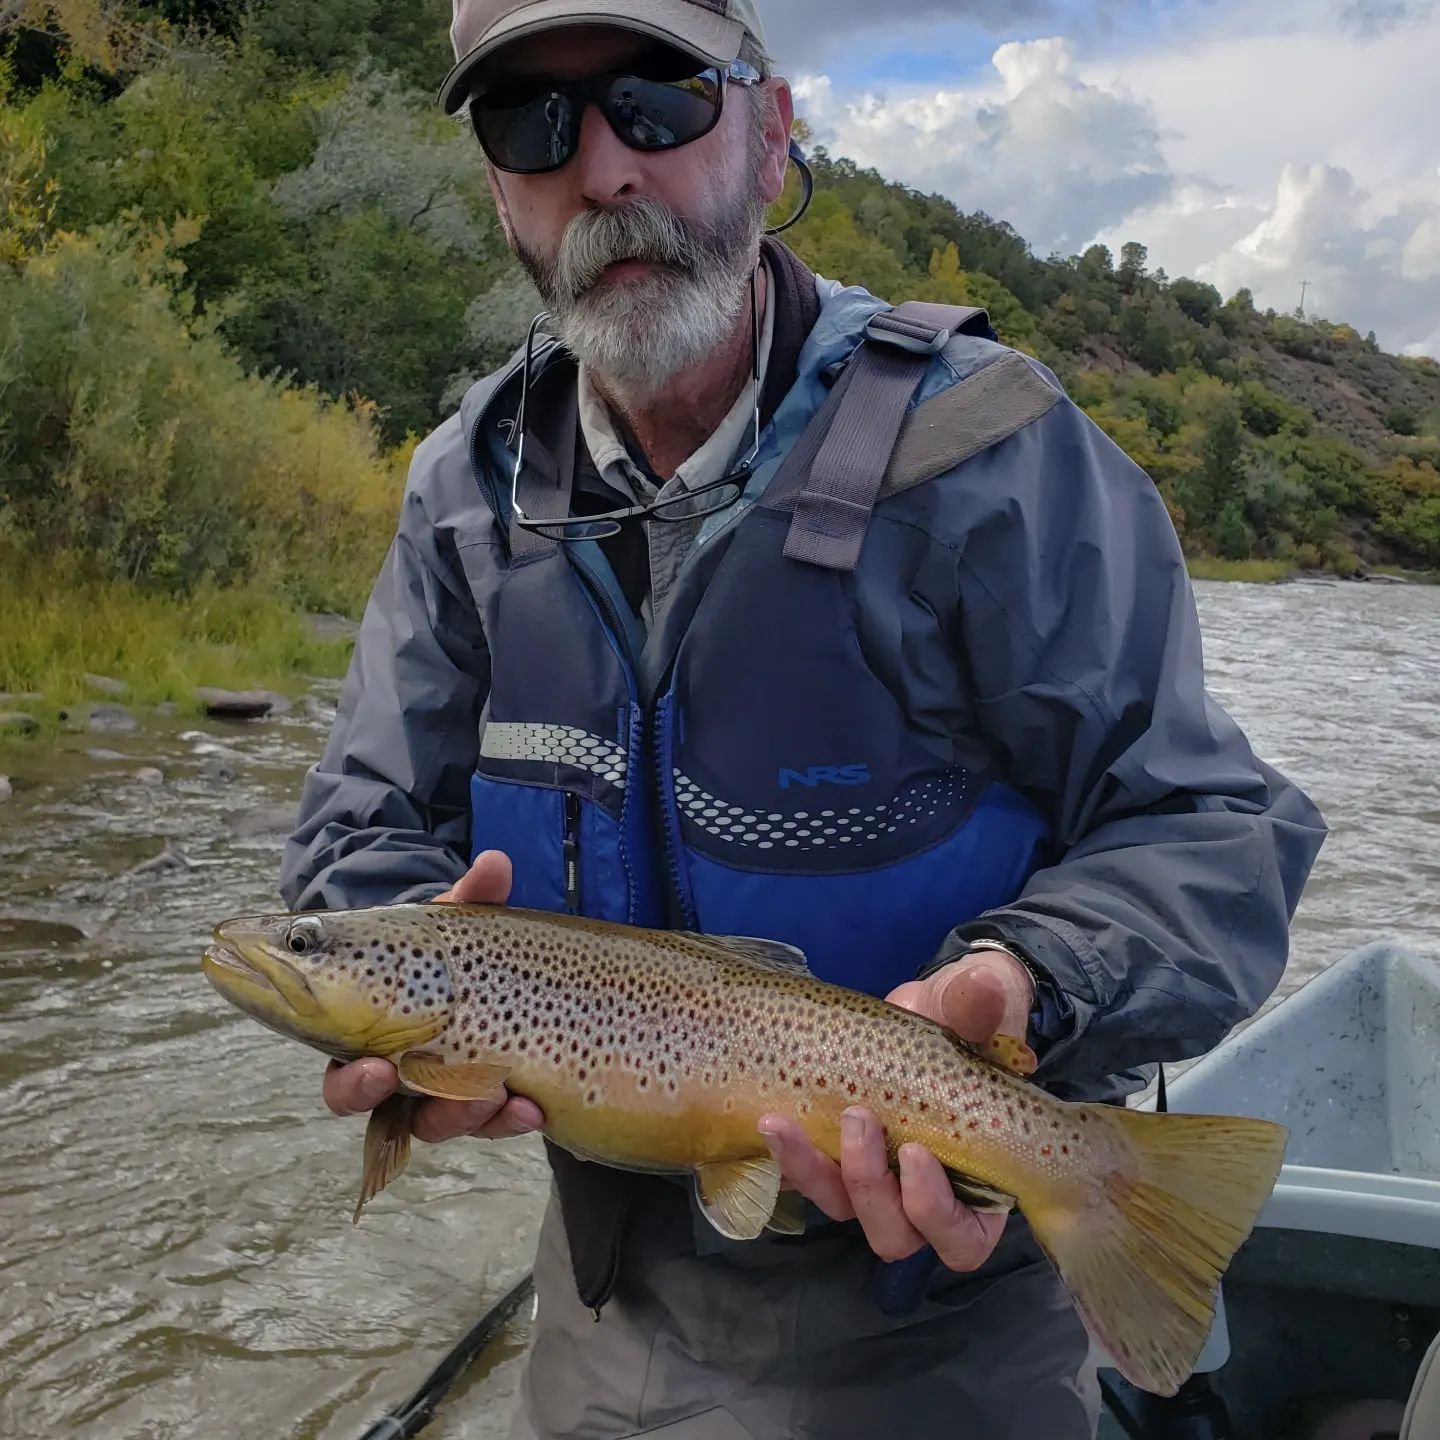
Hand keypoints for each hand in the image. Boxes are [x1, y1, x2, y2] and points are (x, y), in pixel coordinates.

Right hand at [321, 850, 544, 1142]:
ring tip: (499, 1095)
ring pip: (444, 1124)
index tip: (378, 1069)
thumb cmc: (452, 950)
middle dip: (412, 1110)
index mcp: (372, 1039)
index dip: (356, 1086)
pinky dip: (512, 1117)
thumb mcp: (459, 925)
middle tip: (440, 1093)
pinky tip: (535, 1108)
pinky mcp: (487, 1103)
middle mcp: (402, 1077)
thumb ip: (474, 896)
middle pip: (396, 1117)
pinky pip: (493, 1122)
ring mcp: (445, 1095)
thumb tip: (496, 862)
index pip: (346, 1079)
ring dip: (467, 1116)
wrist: (491, 970)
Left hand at [758, 947, 1034, 1271]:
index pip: (963, 1239)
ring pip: (841, 1209)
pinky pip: (803, 1178)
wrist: (918, 1004)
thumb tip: (983, 985)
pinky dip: (785, 1158)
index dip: (938, 1212)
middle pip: (894, 1234)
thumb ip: (979, 1007)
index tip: (916, 1152)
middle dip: (870, 1186)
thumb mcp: (975, 1010)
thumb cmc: (962, 1021)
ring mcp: (873, 1181)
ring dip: (813, 1172)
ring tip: (786, 1121)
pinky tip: (768, 1122)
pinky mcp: (831, 1157)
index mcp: (978, 1185)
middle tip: (857, 1118)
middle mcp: (923, 1198)